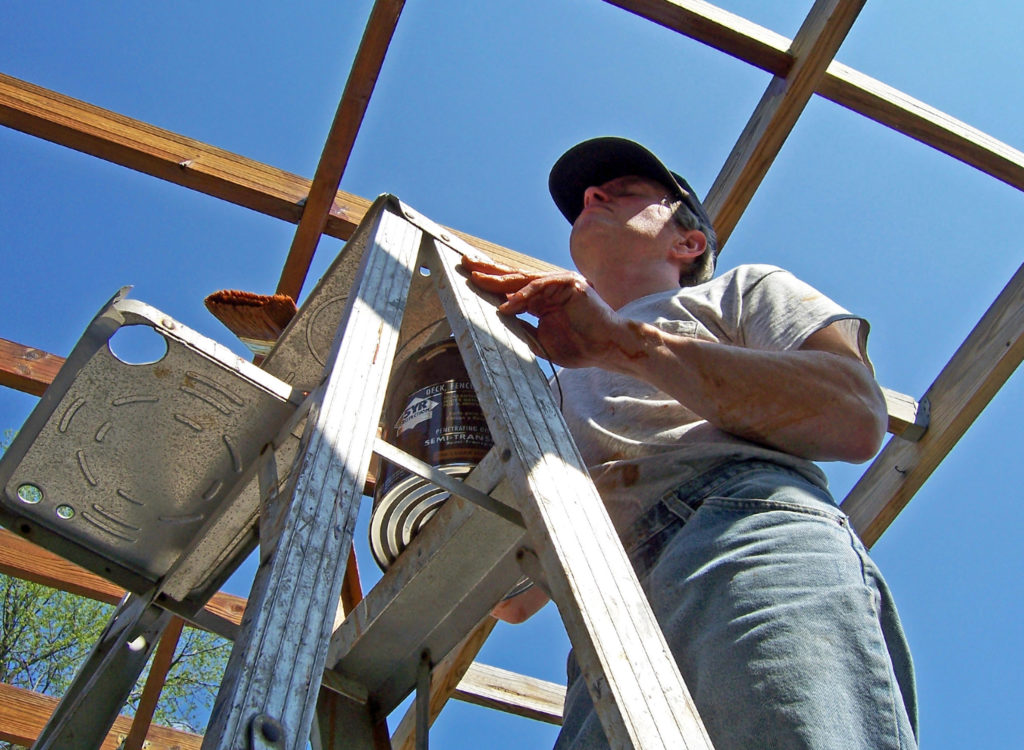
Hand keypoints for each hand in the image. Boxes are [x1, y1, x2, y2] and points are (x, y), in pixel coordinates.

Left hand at [461, 256, 639, 369]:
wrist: (606, 348)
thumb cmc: (579, 346)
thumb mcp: (540, 340)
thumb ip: (521, 329)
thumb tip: (496, 322)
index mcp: (541, 299)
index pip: (512, 288)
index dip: (491, 283)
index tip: (470, 278)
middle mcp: (548, 288)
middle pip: (513, 276)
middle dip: (488, 270)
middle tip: (465, 262)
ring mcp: (559, 283)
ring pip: (524, 279)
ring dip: (499, 280)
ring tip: (477, 280)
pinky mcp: (569, 284)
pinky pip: (540, 287)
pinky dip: (524, 295)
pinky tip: (508, 305)